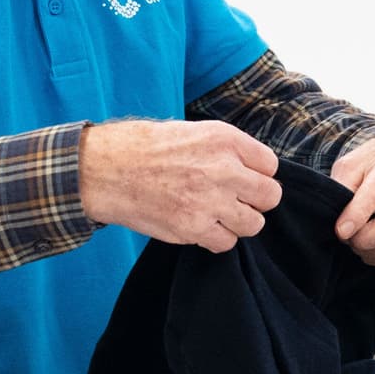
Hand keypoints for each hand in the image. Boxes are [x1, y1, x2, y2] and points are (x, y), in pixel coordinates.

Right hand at [82, 119, 280, 250]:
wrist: (103, 170)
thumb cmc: (143, 147)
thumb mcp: (192, 131)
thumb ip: (227, 150)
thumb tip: (253, 171)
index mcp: (224, 140)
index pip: (271, 165)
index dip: (257, 174)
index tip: (242, 178)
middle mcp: (223, 169)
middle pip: (270, 196)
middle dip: (256, 200)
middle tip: (235, 200)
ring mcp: (209, 201)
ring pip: (253, 224)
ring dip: (238, 222)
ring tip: (217, 214)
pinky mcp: (192, 228)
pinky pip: (226, 242)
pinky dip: (216, 238)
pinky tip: (201, 226)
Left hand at [331, 135, 374, 266]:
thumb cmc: (374, 165)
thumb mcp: (351, 165)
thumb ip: (342, 189)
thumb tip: (342, 225)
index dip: (357, 216)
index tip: (341, 230)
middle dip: (362, 239)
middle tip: (346, 233)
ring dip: (366, 249)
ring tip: (356, 234)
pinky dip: (374, 254)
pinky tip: (370, 238)